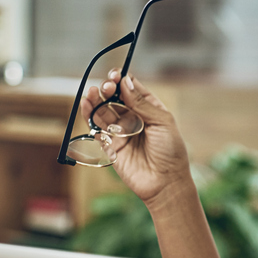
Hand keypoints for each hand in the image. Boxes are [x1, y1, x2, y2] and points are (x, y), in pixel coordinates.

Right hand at [80, 71, 192, 204]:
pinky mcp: (110, 146)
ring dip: (96, 100)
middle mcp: (133, 118)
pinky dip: (89, 116)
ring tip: (93, 92)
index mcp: (149, 109)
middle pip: (114, 98)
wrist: (165, 182)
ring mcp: (120, 132)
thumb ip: (141, 103)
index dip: (122, 80)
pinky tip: (87, 105)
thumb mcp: (162, 122)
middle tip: (106, 87)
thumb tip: (125, 81)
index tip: (115, 75)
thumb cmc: (171, 151)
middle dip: (108, 89)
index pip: (131, 89)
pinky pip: (96, 128)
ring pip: (103, 111)